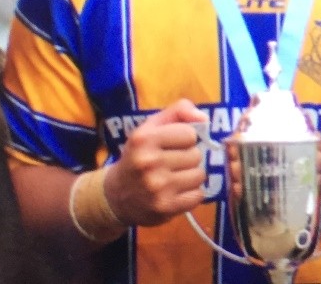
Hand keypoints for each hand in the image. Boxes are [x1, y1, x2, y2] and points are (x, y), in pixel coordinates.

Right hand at [103, 99, 208, 226]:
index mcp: (144, 139)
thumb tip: (204, 118)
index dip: (185, 139)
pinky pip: (198, 196)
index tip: (173, 145)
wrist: (116, 195)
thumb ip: (178, 112)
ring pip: (199, 175)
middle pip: (196, 155)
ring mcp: (158, 188)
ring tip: (175, 177)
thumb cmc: (139, 155)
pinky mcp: (166, 208)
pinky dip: (191, 194)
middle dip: (188, 158)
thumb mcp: (151, 127)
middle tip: (172, 163)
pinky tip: (176, 192)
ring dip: (191, 176)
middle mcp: (149, 162)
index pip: (189, 134)